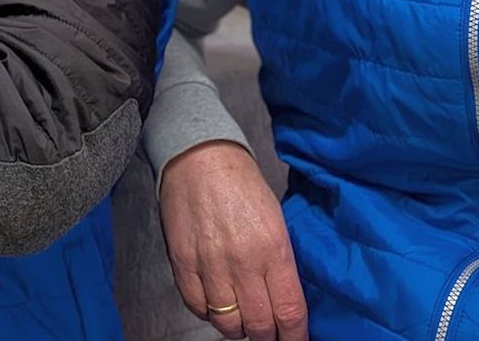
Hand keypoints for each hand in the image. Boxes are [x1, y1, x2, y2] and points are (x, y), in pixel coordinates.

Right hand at [160, 141, 306, 340]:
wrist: (200, 156)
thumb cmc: (242, 184)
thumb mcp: (276, 220)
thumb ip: (279, 262)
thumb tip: (284, 299)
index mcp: (273, 249)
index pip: (289, 312)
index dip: (295, 337)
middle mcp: (243, 262)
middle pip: (259, 326)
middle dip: (268, 336)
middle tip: (269, 331)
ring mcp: (210, 265)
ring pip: (227, 324)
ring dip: (238, 328)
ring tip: (242, 317)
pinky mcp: (182, 263)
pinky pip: (197, 307)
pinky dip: (208, 313)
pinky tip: (216, 302)